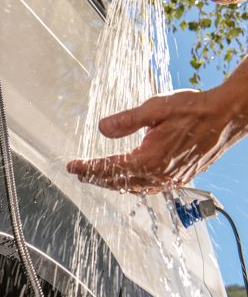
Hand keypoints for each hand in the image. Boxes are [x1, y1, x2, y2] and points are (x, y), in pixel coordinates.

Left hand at [67, 87, 242, 193]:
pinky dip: (132, 185)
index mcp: (150, 160)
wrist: (226, 117)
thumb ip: (127, 121)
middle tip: (79, 172)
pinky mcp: (179, 178)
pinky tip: (128, 180)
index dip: (88, 168)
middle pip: (119, 183)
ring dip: (113, 183)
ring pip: (133, 187)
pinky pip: (149, 187)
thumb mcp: (156, 109)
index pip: (110, 168)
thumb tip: (102, 128)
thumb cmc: (194, 110)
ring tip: (97, 176)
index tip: (72, 166)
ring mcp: (170, 179)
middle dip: (96, 178)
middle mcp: (159, 175)